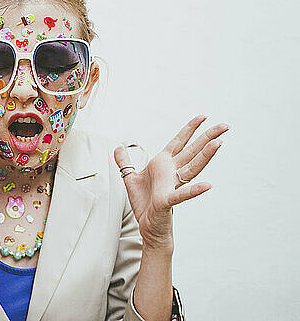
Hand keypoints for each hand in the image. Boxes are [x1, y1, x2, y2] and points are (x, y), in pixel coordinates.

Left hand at [114, 115, 228, 249]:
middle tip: (224, 126)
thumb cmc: (144, 203)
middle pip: (192, 151)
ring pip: (192, 168)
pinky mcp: (169, 200)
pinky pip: (183, 194)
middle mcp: (171, 173)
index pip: (178, 142)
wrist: (147, 225)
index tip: (203, 117)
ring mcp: (173, 186)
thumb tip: (118, 147)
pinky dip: (195, 190)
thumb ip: (125, 162)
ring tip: (218, 144)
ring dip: (205, 156)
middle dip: (207, 137)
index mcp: (163, 165)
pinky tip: (208, 186)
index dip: (190, 129)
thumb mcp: (130, 178)